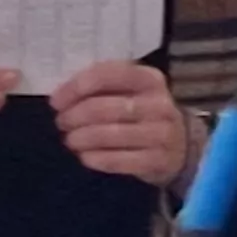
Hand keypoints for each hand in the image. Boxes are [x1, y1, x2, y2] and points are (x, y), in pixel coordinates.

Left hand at [45, 47, 199, 191]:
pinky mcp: (158, 160)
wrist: (180, 144)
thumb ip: (102, 87)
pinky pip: (120, 160)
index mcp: (149, 78)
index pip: (106, 75)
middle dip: (75, 116)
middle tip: (61, 123)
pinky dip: (97, 159)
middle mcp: (158, 104)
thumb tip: (61, 97)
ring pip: (110, 135)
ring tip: (70, 140)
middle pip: (104, 108)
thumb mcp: (131, 90)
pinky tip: (85, 157)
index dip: (75, 88)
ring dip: (83, 138)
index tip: (56, 102)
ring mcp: (161, 133)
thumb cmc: (143, 112)